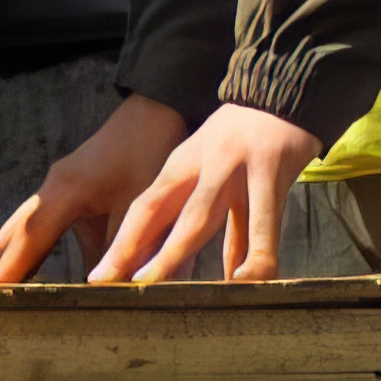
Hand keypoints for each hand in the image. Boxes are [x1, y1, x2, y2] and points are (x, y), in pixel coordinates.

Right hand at [0, 92, 190, 283]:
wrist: (151, 114)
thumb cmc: (146, 155)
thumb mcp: (136, 208)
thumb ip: (118, 248)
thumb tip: (106, 286)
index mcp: (66, 191)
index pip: (32, 237)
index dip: (12, 265)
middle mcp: (53, 189)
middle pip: (15, 229)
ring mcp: (58, 187)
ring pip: (25, 224)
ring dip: (8, 250)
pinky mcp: (68, 188)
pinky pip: (42, 220)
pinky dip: (31, 243)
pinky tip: (30, 264)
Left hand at [87, 102, 320, 284]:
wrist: (280, 93)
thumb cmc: (241, 141)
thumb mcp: (212, 171)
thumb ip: (205, 219)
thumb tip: (191, 270)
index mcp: (181, 166)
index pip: (145, 208)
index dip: (123, 243)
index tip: (100, 276)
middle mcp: (200, 167)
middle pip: (163, 214)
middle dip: (138, 251)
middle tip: (113, 283)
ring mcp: (233, 168)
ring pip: (203, 219)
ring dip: (181, 254)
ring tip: (162, 288)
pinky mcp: (270, 172)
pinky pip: (262, 224)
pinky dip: (254, 256)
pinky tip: (243, 281)